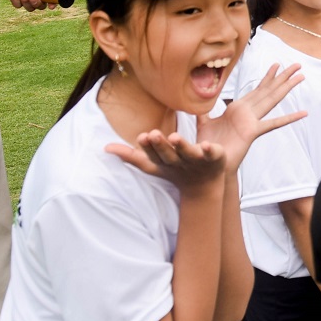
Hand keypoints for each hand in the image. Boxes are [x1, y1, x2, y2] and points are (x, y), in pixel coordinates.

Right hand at [105, 128, 224, 191]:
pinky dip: (209, 150)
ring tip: (174, 136)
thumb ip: (132, 156)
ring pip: (188, 154)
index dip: (146, 149)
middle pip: (168, 156)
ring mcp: (197, 161)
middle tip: (152, 134)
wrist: (205, 187)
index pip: (152, 158)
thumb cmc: (175, 171)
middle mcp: (179, 163)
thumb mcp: (152, 165)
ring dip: (182, 146)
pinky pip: (212, 154)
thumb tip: (106, 148)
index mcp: (164, 163)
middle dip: (159, 146)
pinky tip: (207, 144)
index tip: (140, 137)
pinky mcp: (215, 159)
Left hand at [198, 64, 306, 171]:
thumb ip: (204, 111)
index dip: (267, 77)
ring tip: (300, 76)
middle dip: (282, 77)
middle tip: (297, 64)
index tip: (276, 65)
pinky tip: (303, 113)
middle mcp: (247, 112)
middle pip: (268, 90)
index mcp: (237, 109)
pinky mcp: (252, 132)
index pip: (256, 90)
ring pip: (272, 99)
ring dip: (286, 87)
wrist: (208, 165)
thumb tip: (198, 96)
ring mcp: (251, 121)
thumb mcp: (204, 124)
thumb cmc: (207, 147)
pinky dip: (289, 118)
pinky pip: (274, 123)